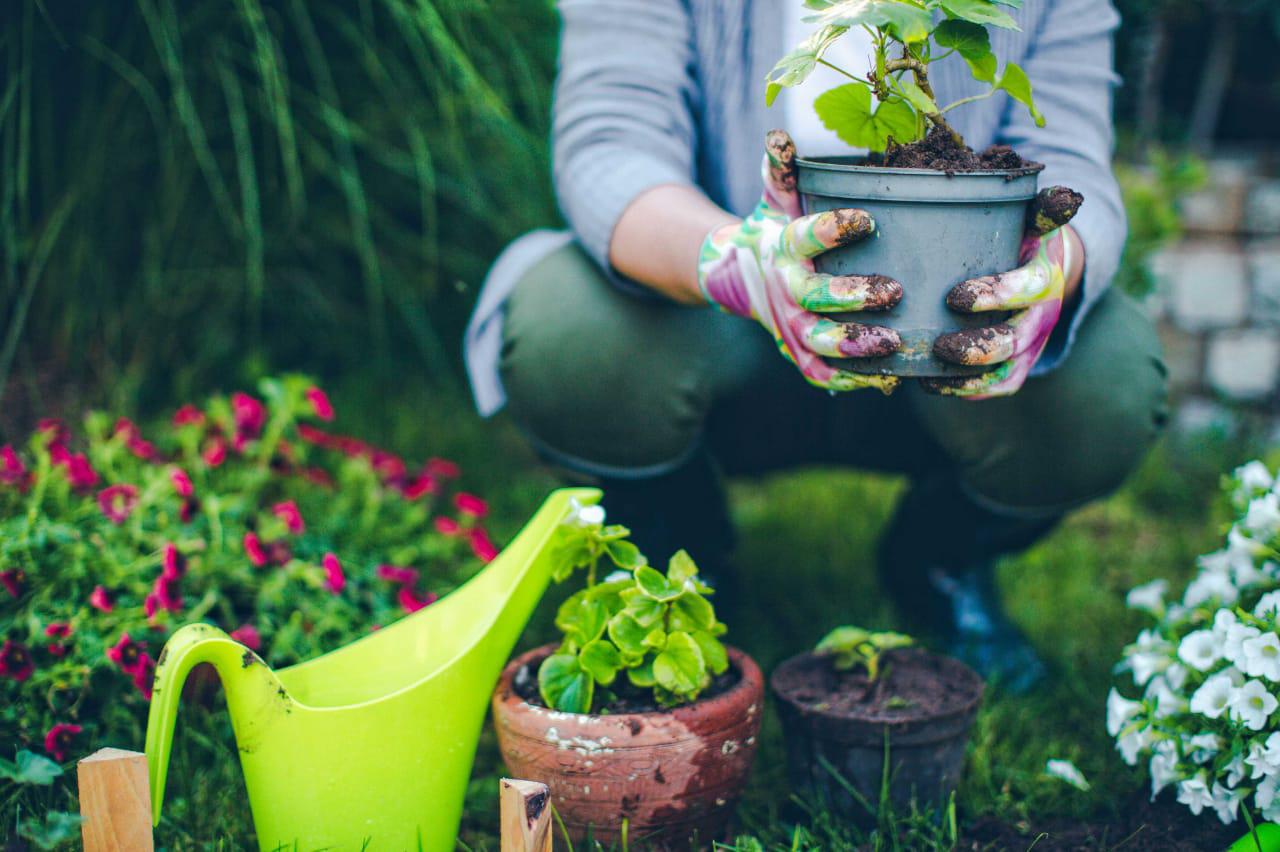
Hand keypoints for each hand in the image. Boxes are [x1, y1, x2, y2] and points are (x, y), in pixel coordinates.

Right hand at [697, 130, 901, 392]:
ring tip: (894, 340)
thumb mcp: (777, 198)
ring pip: (820, 342)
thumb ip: (783, 169)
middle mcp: (786, 290)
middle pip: (815, 298)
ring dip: (856, 345)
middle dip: (852, 297)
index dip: (835, 229)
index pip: (807, 237)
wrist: (739, 277)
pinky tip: (886, 378)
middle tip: (893, 290)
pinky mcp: (799, 353)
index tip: (868, 219)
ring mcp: (792, 326)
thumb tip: (779, 134)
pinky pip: (822, 373)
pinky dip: (850, 379)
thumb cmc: (776, 230)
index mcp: (785, 247)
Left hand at [923, 187, 1084, 399]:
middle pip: (1016, 341)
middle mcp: (1042, 315)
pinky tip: (931, 385)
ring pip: (1007, 371)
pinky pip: (997, 386)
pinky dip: (966, 391)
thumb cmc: (1022, 236)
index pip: (1029, 288)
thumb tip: (1065, 197)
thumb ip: (1041, 208)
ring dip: (970, 377)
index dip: (996, 296)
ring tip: (931, 371)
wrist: (1044, 266)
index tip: (954, 298)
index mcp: (1045, 275)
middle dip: (979, 348)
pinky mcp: (1018, 364)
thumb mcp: (1032, 217)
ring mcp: (1030, 344)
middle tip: (940, 346)